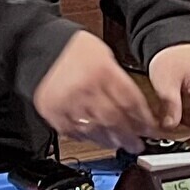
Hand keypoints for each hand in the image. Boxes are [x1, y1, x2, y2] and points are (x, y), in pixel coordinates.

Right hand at [31, 29, 161, 152]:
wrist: (38, 45)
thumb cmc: (73, 48)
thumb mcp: (104, 54)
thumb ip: (119, 79)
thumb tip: (135, 106)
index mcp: (103, 71)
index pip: (130, 101)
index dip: (144, 119)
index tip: (151, 130)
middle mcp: (86, 88)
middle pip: (114, 120)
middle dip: (129, 136)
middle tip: (137, 145)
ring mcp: (68, 101)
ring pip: (94, 129)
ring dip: (110, 140)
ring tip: (118, 144)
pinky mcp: (52, 111)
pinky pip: (73, 131)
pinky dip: (86, 137)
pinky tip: (95, 138)